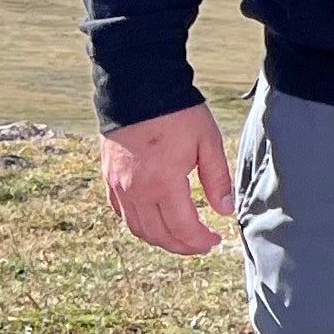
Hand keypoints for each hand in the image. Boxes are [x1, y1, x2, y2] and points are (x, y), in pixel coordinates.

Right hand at [99, 106, 232, 253]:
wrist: (137, 87)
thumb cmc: (177, 113)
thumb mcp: (207, 143)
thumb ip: (217, 179)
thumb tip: (225, 211)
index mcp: (163, 184)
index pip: (183, 228)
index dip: (200, 241)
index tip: (215, 241)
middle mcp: (136, 191)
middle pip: (158, 235)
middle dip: (182, 246)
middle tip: (201, 245)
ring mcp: (118, 186)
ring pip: (137, 228)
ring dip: (160, 239)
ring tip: (181, 237)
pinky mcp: (108, 177)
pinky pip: (122, 212)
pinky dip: (139, 224)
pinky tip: (155, 220)